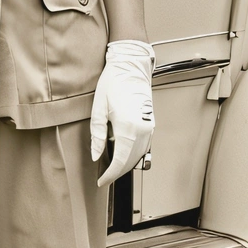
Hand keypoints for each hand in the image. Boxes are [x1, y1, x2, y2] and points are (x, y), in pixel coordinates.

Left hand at [90, 39, 154, 186]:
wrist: (130, 66)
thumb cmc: (113, 83)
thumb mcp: (99, 109)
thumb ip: (97, 135)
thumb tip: (96, 155)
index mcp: (128, 127)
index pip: (120, 162)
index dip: (110, 175)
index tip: (101, 181)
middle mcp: (143, 130)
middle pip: (131, 162)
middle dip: (117, 172)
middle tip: (104, 176)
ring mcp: (149, 127)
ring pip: (139, 156)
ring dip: (126, 164)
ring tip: (110, 166)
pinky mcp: (151, 124)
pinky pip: (144, 147)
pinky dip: (134, 155)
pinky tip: (122, 153)